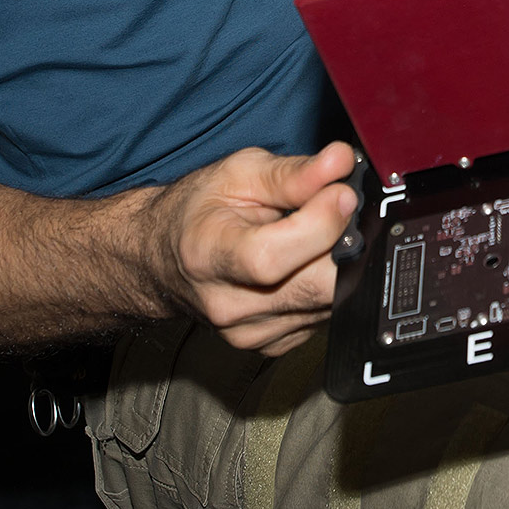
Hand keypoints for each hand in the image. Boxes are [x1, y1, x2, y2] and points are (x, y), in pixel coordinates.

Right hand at [148, 142, 357, 355]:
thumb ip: (293, 172)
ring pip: (329, 302)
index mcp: (209, 256)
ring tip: (318, 231)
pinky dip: (326, 284)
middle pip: (314, 289)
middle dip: (343, 243)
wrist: (165, 259)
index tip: (343, 192)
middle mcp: (229, 305)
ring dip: (338, 263)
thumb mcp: (238, 173)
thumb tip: (341, 162)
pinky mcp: (273, 346)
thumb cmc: (198, 211)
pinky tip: (308, 260)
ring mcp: (251, 333)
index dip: (319, 224)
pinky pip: (324, 315)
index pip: (272, 257)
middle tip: (343, 208)